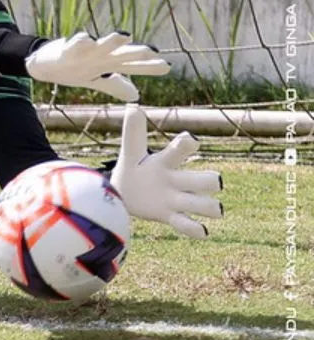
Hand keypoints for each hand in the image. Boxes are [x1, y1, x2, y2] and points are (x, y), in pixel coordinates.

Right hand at [25, 32, 170, 100]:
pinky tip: (87, 40)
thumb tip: (137, 96)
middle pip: (121, 54)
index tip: (167, 67)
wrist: (45, 62)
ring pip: (100, 45)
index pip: (132, 65)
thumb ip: (116, 86)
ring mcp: (84, 51)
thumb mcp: (96, 81)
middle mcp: (100, 55)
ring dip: (112, 40)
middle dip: (136, 53)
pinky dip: (80, 41)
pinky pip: (74, 44)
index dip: (148, 66)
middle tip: (153, 51)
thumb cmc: (73, 68)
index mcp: (107, 64)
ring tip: (125, 36)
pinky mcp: (66, 49)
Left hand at [111, 104, 223, 238]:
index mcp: (166, 162)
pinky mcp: (170, 216)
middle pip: (204, 180)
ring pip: (203, 203)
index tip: (190, 140)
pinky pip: (186, 225)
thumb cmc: (134, 170)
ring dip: (209, 206)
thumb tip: (134, 107)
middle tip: (213, 182)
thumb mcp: (131, 152)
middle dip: (211, 180)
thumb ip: (133, 133)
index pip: (181, 150)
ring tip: (214, 209)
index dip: (187, 144)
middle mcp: (177, 180)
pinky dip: (194, 229)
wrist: (125, 194)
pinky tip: (202, 231)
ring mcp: (176, 200)